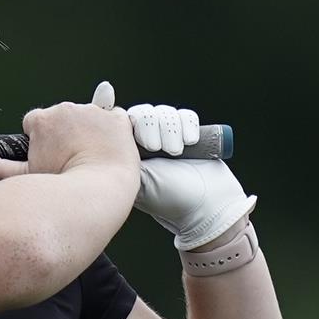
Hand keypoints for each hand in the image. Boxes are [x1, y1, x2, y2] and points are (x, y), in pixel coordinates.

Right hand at [0, 81, 137, 188]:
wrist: (98, 194)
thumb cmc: (58, 189)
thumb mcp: (23, 178)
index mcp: (41, 119)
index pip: (35, 123)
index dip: (41, 143)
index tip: (49, 158)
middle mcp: (66, 109)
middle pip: (62, 119)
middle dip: (65, 136)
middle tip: (69, 162)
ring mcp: (94, 112)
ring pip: (89, 118)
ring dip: (88, 133)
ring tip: (89, 160)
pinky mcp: (118, 119)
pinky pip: (115, 118)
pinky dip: (113, 132)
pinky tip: (108, 150)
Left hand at [120, 93, 254, 247]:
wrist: (210, 205)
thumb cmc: (172, 200)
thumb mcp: (142, 181)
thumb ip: (125, 159)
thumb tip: (109, 137)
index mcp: (130, 154)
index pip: (123, 123)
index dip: (131, 122)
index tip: (143, 137)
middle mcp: (147, 143)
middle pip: (144, 114)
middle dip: (153, 127)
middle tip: (160, 149)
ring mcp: (168, 138)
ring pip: (164, 112)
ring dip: (171, 128)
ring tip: (177, 151)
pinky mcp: (189, 134)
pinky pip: (185, 115)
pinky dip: (188, 125)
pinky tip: (191, 141)